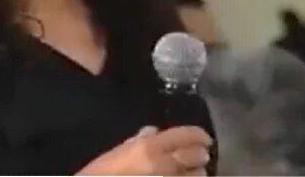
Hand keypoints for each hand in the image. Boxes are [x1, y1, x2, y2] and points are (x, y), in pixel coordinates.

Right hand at [75, 126, 212, 175]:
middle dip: (200, 155)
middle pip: (196, 156)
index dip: (199, 136)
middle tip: (201, 156)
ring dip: (198, 174)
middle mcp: (163, 166)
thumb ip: (136, 142)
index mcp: (148, 149)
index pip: (185, 135)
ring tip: (196, 174)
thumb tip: (153, 131)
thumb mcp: (114, 156)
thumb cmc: (100, 176)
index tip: (204, 138)